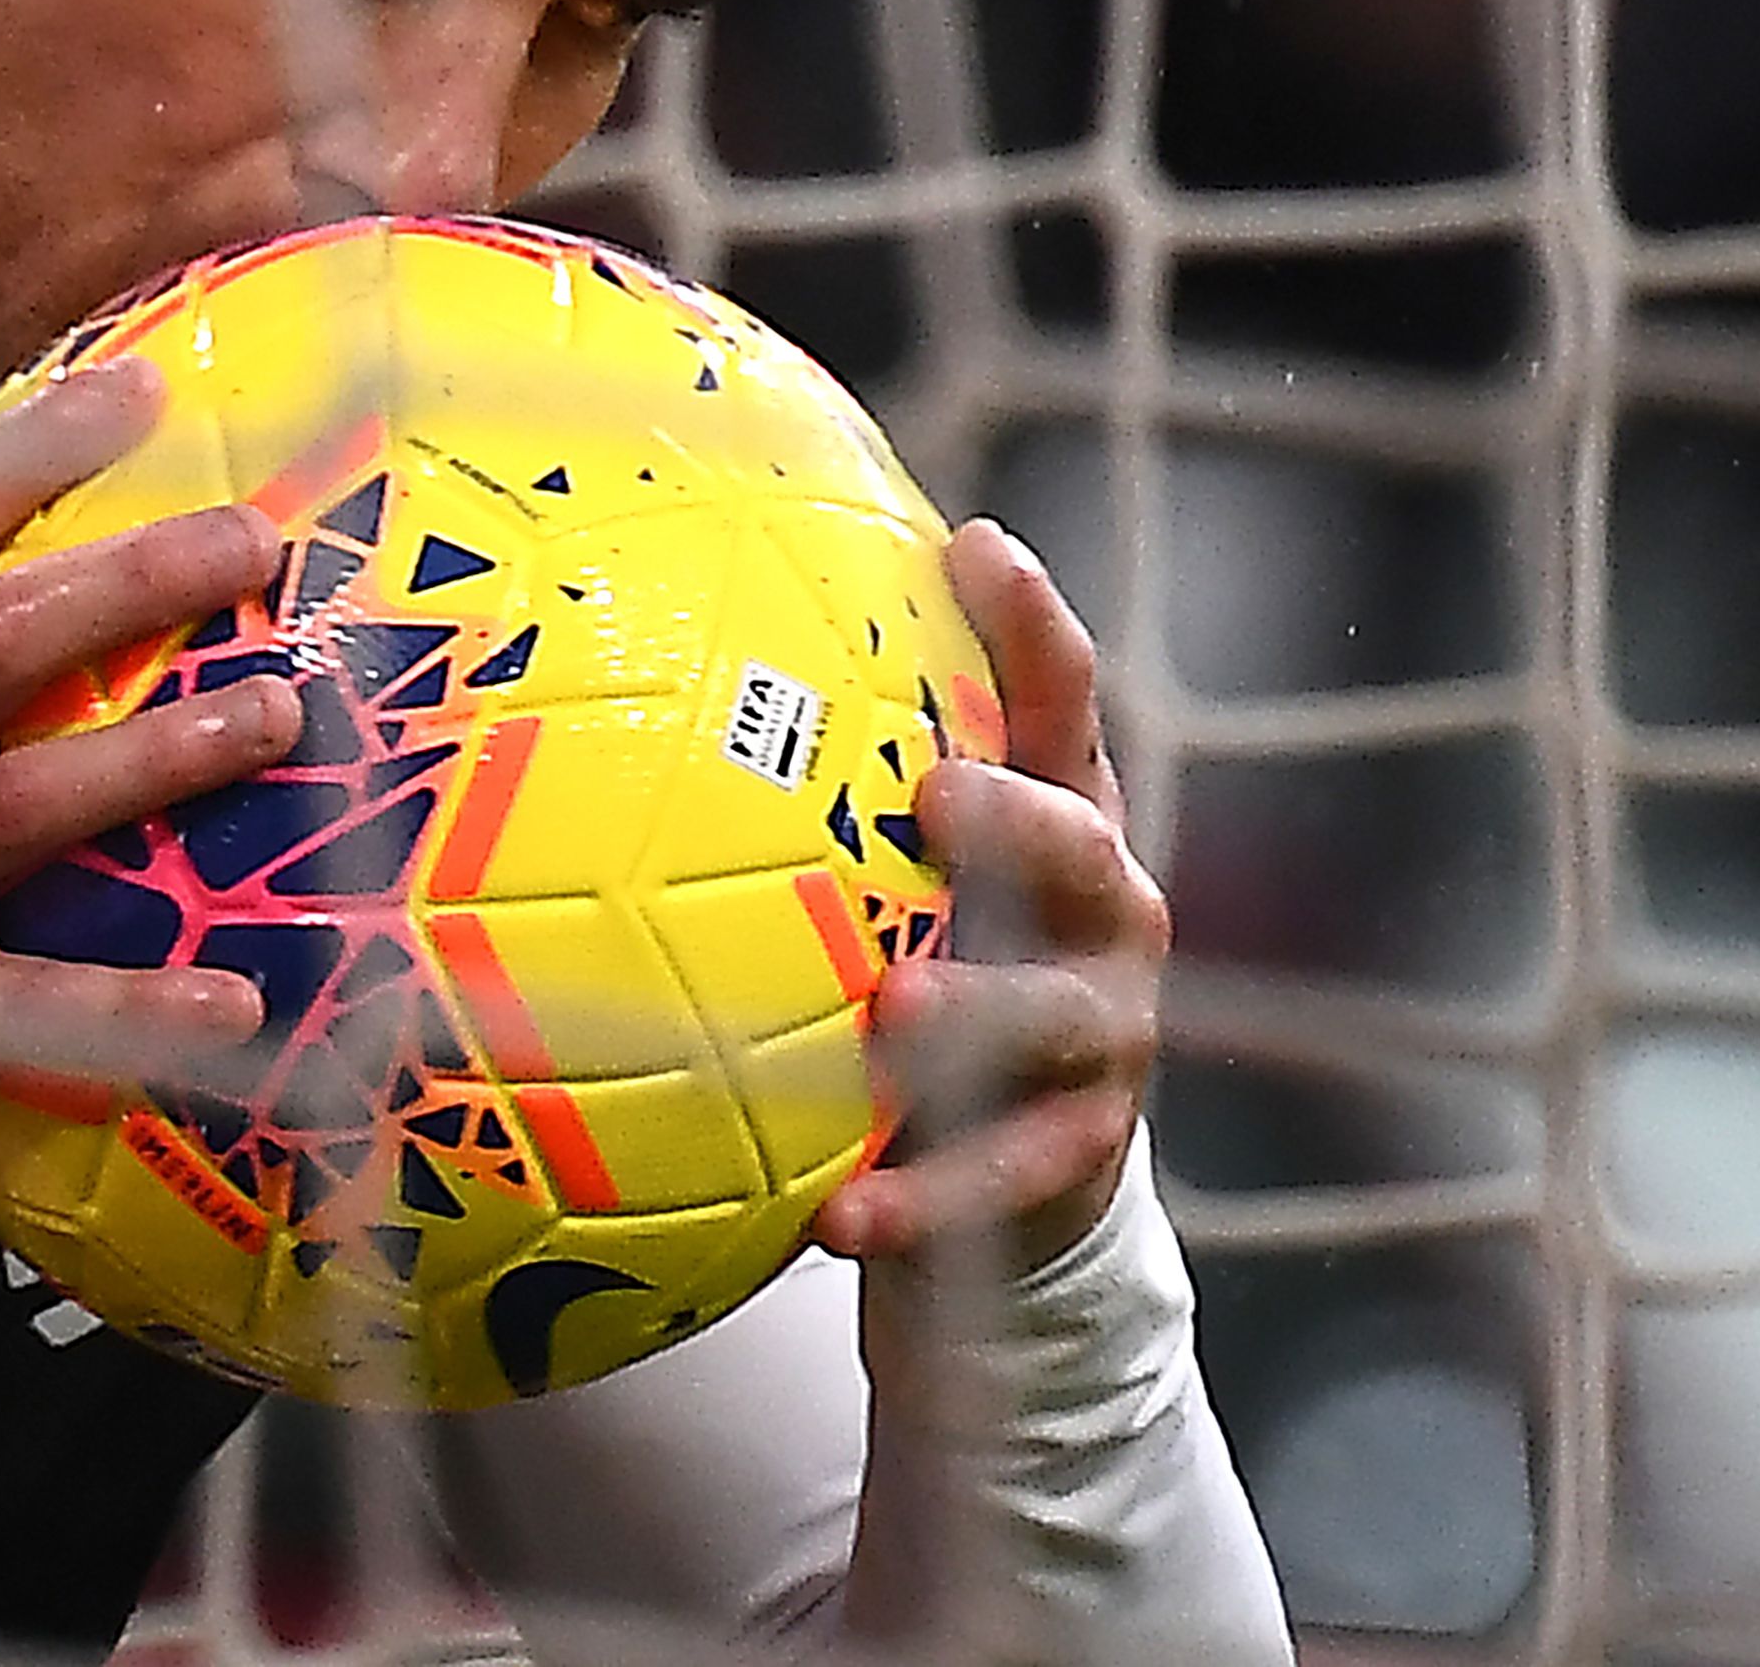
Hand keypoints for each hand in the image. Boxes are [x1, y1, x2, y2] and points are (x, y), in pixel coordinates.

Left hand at [808, 519, 1164, 1271]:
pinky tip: (842, 1213)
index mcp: (1056, 818)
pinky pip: (1002, 1175)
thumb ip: (822, 785)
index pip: (1059, 704)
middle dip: (1019, 818)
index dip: (1030, 626)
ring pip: (1057, 1015)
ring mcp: (1106, 1032)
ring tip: (895, 1007)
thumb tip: (653, 658)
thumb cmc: (932, 964)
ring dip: (977, 1007)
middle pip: (1083, 848)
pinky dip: (924, 1196)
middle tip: (938, 795)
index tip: (974, 546)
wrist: (1015, 1173)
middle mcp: (1103, 911)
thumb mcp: (894, 871)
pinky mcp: (1082, 1150)